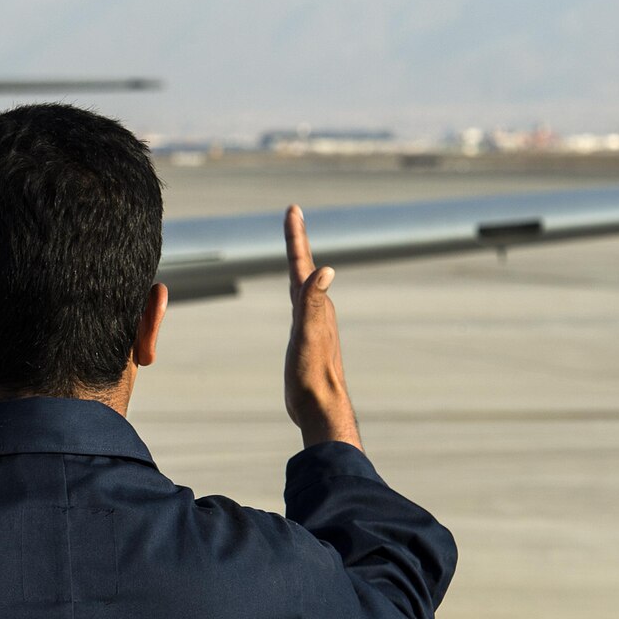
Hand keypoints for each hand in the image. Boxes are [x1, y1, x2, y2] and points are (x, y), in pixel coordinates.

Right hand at [283, 206, 361, 450]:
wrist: (321, 408)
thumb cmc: (312, 375)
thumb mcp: (309, 336)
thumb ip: (315, 304)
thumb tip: (326, 269)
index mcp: (316, 305)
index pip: (303, 263)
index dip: (296, 236)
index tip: (293, 210)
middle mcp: (318, 309)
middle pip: (304, 267)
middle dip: (297, 241)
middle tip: (293, 217)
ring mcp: (314, 324)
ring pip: (304, 285)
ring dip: (298, 263)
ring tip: (294, 248)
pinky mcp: (307, 338)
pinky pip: (301, 303)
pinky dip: (297, 288)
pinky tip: (297, 294)